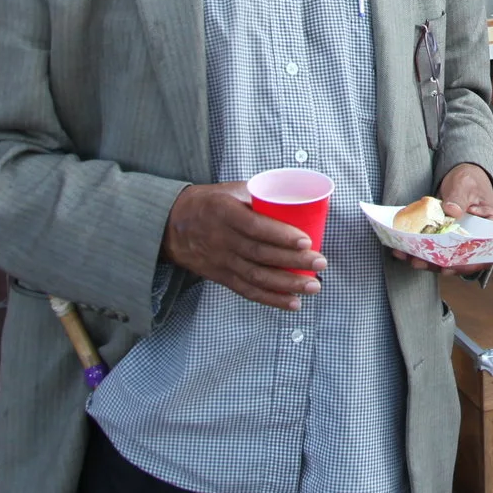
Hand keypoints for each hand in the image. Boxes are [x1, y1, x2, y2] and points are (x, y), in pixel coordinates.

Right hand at [162, 183, 324, 311]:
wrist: (171, 226)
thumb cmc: (209, 203)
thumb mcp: (230, 190)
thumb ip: (259, 195)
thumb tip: (297, 198)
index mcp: (224, 212)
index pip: (255, 227)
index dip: (281, 235)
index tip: (306, 240)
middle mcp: (221, 239)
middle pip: (261, 255)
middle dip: (294, 262)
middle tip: (320, 263)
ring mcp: (221, 261)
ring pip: (257, 277)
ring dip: (288, 284)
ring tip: (313, 286)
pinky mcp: (222, 277)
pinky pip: (248, 291)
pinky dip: (272, 299)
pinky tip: (293, 302)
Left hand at [392, 162, 492, 273]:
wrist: (460, 177)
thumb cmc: (469, 179)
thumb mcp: (465, 185)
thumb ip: (459, 197)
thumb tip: (452, 211)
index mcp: (492, 228)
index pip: (484, 252)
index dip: (467, 264)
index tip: (449, 267)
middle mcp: (478, 239)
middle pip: (461, 259)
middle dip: (439, 264)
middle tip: (420, 262)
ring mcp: (461, 241)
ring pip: (445, 258)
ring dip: (426, 260)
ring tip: (409, 257)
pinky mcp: (447, 239)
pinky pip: (435, 249)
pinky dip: (421, 250)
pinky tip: (404, 250)